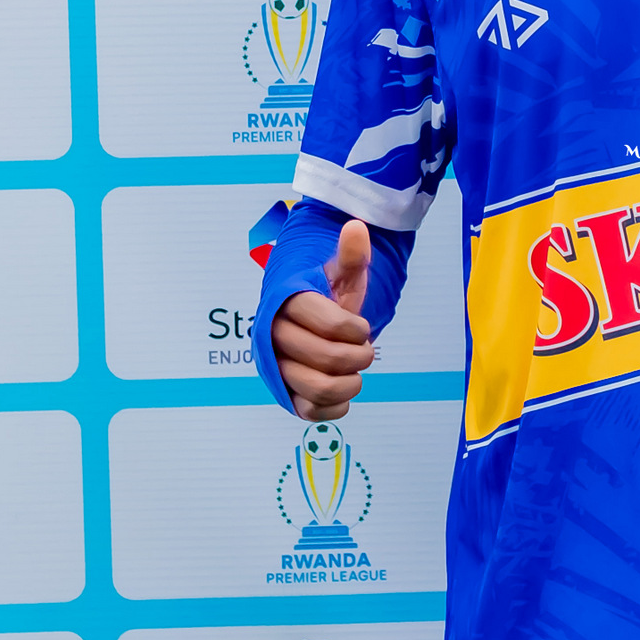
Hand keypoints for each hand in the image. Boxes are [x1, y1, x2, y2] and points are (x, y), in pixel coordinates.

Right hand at [272, 218, 375, 420]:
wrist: (306, 326)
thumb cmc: (326, 299)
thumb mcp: (340, 277)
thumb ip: (350, 257)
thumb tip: (356, 227)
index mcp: (288, 304)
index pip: (329, 323)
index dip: (355, 329)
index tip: (361, 328)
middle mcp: (276, 338)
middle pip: (329, 358)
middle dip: (358, 356)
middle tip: (364, 351)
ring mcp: (278, 368)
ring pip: (320, 388)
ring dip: (351, 383)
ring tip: (355, 372)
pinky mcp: (285, 395)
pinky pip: (312, 412)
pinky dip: (336, 406)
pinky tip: (343, 388)